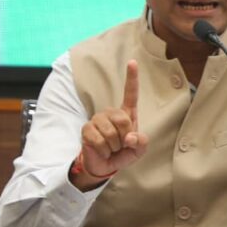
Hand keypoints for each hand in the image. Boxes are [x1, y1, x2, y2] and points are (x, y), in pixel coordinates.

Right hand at [72, 60, 148, 189]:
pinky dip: (104, 150)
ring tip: (111, 147)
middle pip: (123, 120)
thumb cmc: (123, 153)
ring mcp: (97, 119)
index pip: (130, 93)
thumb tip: (130, 137)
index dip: (132, 77)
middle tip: (121, 144)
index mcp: (126, 113)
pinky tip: (102, 150)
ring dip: (114, 146)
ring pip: (111, 132)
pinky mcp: (86, 129)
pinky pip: (99, 140)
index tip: (132, 62)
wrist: (104, 165)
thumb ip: (141, 142)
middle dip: (125, 137)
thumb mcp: (138, 149)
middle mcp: (111, 113)